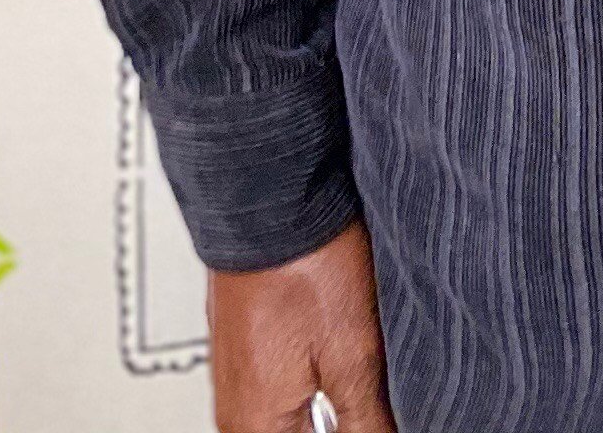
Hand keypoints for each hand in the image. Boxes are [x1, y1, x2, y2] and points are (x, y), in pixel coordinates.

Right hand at [209, 217, 393, 432]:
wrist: (268, 193)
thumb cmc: (301, 264)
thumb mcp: (353, 354)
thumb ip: (366, 421)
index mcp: (255, 424)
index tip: (370, 418)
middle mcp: (234, 406)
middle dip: (334, 423)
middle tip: (365, 399)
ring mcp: (232, 371)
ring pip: (283, 418)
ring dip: (322, 409)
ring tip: (353, 377)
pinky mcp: (241, 341)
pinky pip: (273, 386)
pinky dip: (306, 384)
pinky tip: (332, 355)